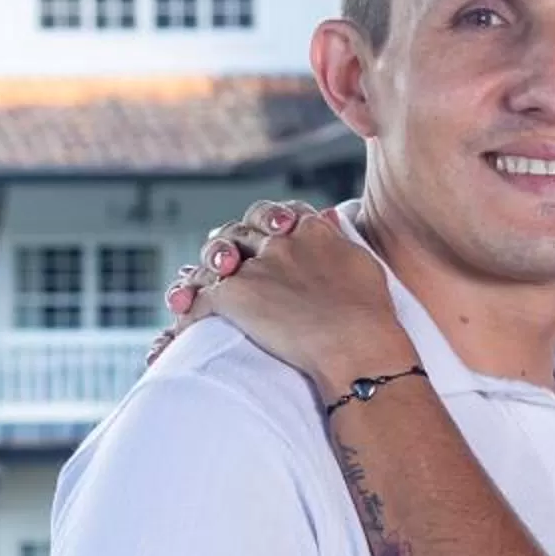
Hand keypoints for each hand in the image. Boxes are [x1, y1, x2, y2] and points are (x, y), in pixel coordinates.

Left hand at [162, 200, 415, 388]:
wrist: (356, 344)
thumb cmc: (370, 314)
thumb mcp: (362, 262)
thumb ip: (339, 237)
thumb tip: (330, 217)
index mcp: (310, 231)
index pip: (278, 211)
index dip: (266, 219)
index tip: (267, 232)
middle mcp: (279, 242)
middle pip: (239, 231)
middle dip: (229, 244)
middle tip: (225, 262)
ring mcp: (254, 267)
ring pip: (213, 260)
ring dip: (202, 274)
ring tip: (198, 291)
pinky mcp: (234, 295)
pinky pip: (200, 298)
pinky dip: (188, 310)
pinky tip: (183, 324)